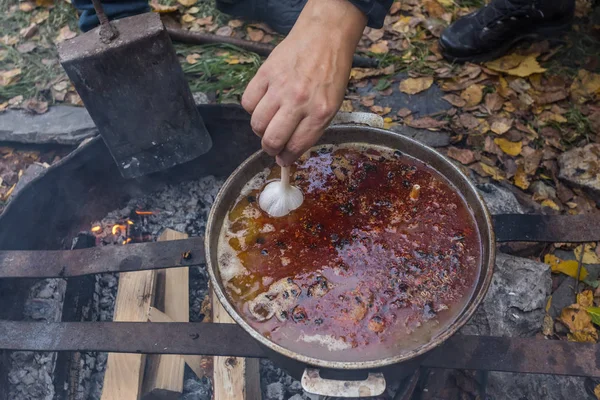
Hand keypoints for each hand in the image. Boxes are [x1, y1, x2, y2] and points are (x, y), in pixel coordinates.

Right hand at [241, 0, 366, 165]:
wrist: (324, 36)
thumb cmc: (331, 72)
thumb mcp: (332, 105)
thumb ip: (312, 128)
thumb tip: (289, 150)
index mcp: (320, 112)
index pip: (296, 146)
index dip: (286, 158)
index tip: (282, 159)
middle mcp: (299, 102)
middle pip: (272, 140)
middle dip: (270, 149)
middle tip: (272, 146)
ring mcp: (280, 87)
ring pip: (257, 123)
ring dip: (260, 129)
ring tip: (268, 123)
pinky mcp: (265, 73)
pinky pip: (248, 102)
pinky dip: (252, 108)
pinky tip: (262, 104)